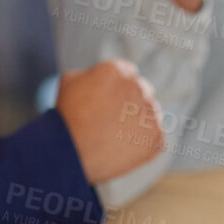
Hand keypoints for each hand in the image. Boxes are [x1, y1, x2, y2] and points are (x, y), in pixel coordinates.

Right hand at [56, 59, 164, 182]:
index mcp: (118, 70)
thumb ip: (91, 73)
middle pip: (142, 91)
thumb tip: (100, 75)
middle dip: (130, 103)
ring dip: (138, 122)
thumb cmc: (66, 118)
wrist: (71, 153)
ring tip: (114, 137)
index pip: (128, 73)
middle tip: (111, 121)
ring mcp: (150, 113)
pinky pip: (155, 137)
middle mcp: (139, 87)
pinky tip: (123, 149)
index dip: (117, 89)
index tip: (109, 102)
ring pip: (150, 114)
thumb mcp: (70, 81)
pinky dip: (142, 144)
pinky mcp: (157, 137)